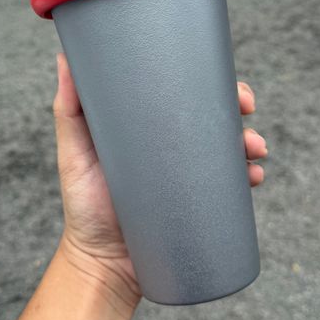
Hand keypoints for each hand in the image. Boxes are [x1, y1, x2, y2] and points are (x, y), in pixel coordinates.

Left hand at [53, 53, 266, 311]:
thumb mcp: (73, 152)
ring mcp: (187, 176)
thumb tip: (65, 57)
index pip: (182, 96)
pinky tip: (253, 176)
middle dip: (236, 108)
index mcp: (148, 129)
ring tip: (254, 149)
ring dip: (249, 142)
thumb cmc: (83, 205)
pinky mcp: (199, 203)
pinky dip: (248, 176)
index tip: (220, 75)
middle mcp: (172, 148)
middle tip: (244, 109)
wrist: (103, 262)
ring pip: (228, 149)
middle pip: (212, 118)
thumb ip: (69, 109)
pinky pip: (231, 186)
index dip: (206, 82)